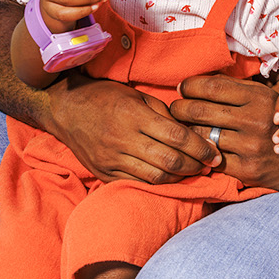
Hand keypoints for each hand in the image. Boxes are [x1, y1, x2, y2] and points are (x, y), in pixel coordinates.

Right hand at [49, 75, 218, 183]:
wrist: (64, 109)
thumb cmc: (104, 97)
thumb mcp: (135, 95)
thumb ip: (163, 113)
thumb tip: (190, 132)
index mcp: (133, 115)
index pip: (177, 137)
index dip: (201, 148)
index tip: (215, 154)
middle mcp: (123, 138)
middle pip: (170, 161)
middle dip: (195, 166)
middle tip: (209, 166)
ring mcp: (112, 159)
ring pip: (156, 177)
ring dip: (180, 178)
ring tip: (193, 173)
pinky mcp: (104, 173)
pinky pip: (137, 183)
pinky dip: (158, 183)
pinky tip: (169, 178)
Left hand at [172, 74, 278, 191]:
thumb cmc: (276, 124)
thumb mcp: (264, 99)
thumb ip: (236, 89)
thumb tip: (199, 80)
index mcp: (258, 98)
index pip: (212, 87)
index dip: (190, 86)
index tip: (181, 88)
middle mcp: (255, 120)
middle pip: (200, 110)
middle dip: (179, 108)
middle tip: (174, 108)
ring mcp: (250, 146)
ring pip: (201, 135)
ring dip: (185, 131)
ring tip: (179, 128)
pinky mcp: (247, 169)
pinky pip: (210, 159)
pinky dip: (198, 153)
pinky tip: (194, 149)